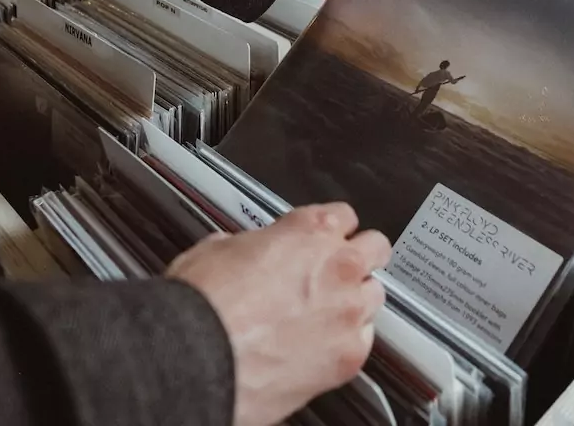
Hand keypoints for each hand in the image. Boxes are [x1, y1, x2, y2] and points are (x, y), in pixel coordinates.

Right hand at [167, 203, 390, 425]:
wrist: (198, 358)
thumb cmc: (203, 305)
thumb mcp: (217, 250)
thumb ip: (248, 246)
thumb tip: (245, 254)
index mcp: (310, 231)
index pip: (344, 215)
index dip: (330, 230)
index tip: (323, 240)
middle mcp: (338, 267)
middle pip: (376, 248)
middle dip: (358, 258)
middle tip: (334, 274)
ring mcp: (348, 312)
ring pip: (375, 296)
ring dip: (355, 301)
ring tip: (324, 316)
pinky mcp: (349, 356)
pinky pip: (363, 342)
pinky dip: (346, 343)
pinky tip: (321, 349)